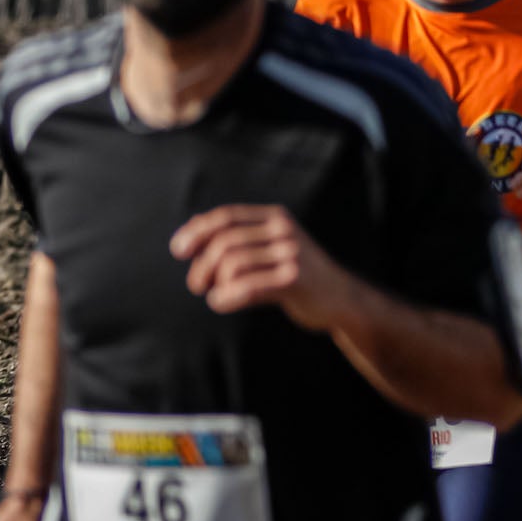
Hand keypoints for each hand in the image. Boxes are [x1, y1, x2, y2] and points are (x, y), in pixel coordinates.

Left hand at [170, 204, 360, 333]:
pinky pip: (246, 287)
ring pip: (232, 264)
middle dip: (201, 265)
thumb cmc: (299, 276)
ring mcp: (291, 254)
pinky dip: (226, 297)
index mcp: (276, 217)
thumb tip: (191, 231)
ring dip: (214, 283)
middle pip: (224, 242)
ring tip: (214, 295)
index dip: (196, 232)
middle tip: (196, 285)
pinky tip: (221, 303)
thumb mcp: (272, 248)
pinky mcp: (294, 279)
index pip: (226, 217)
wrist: (343, 300)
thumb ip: (239, 238)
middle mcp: (284, 231)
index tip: (178, 250)